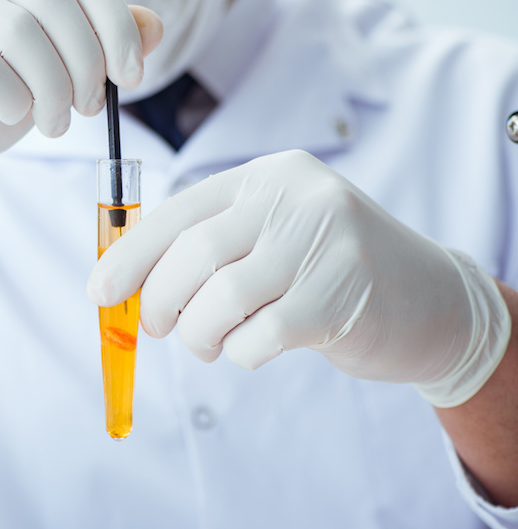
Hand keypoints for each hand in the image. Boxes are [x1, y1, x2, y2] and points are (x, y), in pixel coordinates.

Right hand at [0, 0, 161, 234]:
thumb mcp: (37, 73)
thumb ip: (88, 43)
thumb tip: (155, 23)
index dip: (113, 23)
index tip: (131, 74)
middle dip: (85, 60)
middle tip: (87, 110)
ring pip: (21, 31)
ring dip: (52, 89)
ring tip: (50, 124)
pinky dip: (11, 100)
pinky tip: (6, 114)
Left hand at [87, 150, 511, 407]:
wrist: (430, 299)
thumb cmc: (324, 270)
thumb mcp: (270, 234)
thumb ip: (206, 247)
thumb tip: (117, 282)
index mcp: (267, 175)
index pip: (179, 211)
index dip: (130, 255)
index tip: (98, 291)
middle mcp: (296, 198)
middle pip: (194, 254)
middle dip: (158, 300)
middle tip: (156, 328)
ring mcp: (326, 243)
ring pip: (222, 297)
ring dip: (199, 334)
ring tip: (206, 343)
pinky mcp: (344, 296)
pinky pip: (260, 335)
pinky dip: (240, 353)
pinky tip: (249, 349)